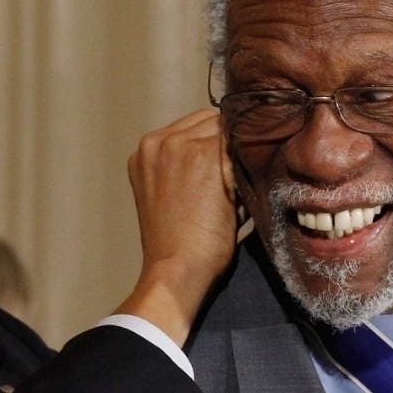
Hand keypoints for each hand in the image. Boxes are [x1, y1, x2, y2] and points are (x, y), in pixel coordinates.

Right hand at [115, 109, 236, 346]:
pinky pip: (241, 148)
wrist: (176, 270)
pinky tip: (240, 197)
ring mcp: (179, 144)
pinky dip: (247, 170)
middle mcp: (157, 141)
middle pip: (212, 122)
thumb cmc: (177, 243)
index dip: (217, 146)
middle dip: (227, 147)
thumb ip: (189, 164)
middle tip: (232, 185)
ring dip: (238, 157)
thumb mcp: (168, 193)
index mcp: (145, 150)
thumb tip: (233, 146)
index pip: (195, 126)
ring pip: (229, 133)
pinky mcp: (204, 154)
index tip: (226, 171)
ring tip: (235, 194)